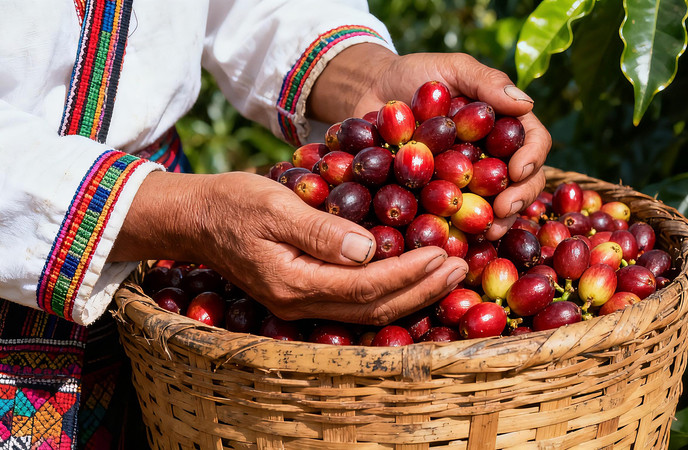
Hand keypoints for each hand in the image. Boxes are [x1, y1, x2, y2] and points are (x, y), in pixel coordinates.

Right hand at [111, 171, 466, 323]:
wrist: (195, 218)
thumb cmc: (232, 203)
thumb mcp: (274, 205)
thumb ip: (321, 229)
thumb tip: (370, 248)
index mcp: (295, 283)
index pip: (366, 286)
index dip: (408, 272)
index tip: (442, 253)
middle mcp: (302, 303)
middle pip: (375, 307)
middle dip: (421, 289)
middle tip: (459, 267)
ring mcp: (302, 304)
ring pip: (369, 310)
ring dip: (412, 294)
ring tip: (448, 274)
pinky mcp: (305, 293)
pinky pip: (357, 302)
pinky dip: (390, 291)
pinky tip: (413, 277)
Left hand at [310, 44, 551, 239]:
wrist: (370, 94)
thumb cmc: (416, 75)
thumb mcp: (451, 69)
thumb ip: (486, 82)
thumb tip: (526, 102)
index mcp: (504, 126)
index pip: (533, 142)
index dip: (532, 158)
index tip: (518, 171)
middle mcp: (494, 158)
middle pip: (522, 182)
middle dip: (518, 199)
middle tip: (503, 210)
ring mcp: (469, 182)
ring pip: (496, 208)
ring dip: (496, 223)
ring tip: (486, 232)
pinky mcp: (440, 200)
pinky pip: (455, 221)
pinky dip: (459, 233)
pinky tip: (455, 241)